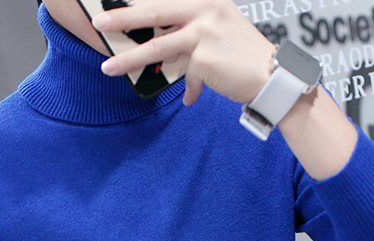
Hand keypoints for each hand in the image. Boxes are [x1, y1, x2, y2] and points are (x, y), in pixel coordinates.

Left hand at [93, 0, 276, 105]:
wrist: (273, 76)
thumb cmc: (246, 58)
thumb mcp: (220, 31)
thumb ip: (191, 32)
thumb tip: (161, 46)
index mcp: (206, 0)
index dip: (140, 3)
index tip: (115, 3)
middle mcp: (205, 9)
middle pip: (154, 11)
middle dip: (123, 17)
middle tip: (99, 21)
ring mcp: (204, 33)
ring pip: (157, 46)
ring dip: (129, 59)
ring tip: (108, 68)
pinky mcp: (204, 58)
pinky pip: (185, 76)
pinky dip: (189, 90)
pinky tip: (191, 98)